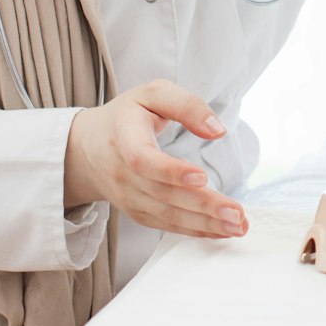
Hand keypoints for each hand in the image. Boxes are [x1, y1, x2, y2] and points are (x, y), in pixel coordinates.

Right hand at [64, 79, 247, 238]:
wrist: (87, 148)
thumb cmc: (127, 116)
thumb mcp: (153, 94)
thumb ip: (186, 105)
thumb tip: (217, 129)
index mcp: (124, 137)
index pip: (143, 159)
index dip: (170, 171)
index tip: (202, 177)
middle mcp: (123, 173)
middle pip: (163, 194)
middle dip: (203, 206)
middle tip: (236, 213)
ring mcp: (128, 197)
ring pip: (167, 215)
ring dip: (205, 224)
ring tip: (238, 226)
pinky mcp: (138, 212)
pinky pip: (167, 224)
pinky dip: (195, 230)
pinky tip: (221, 231)